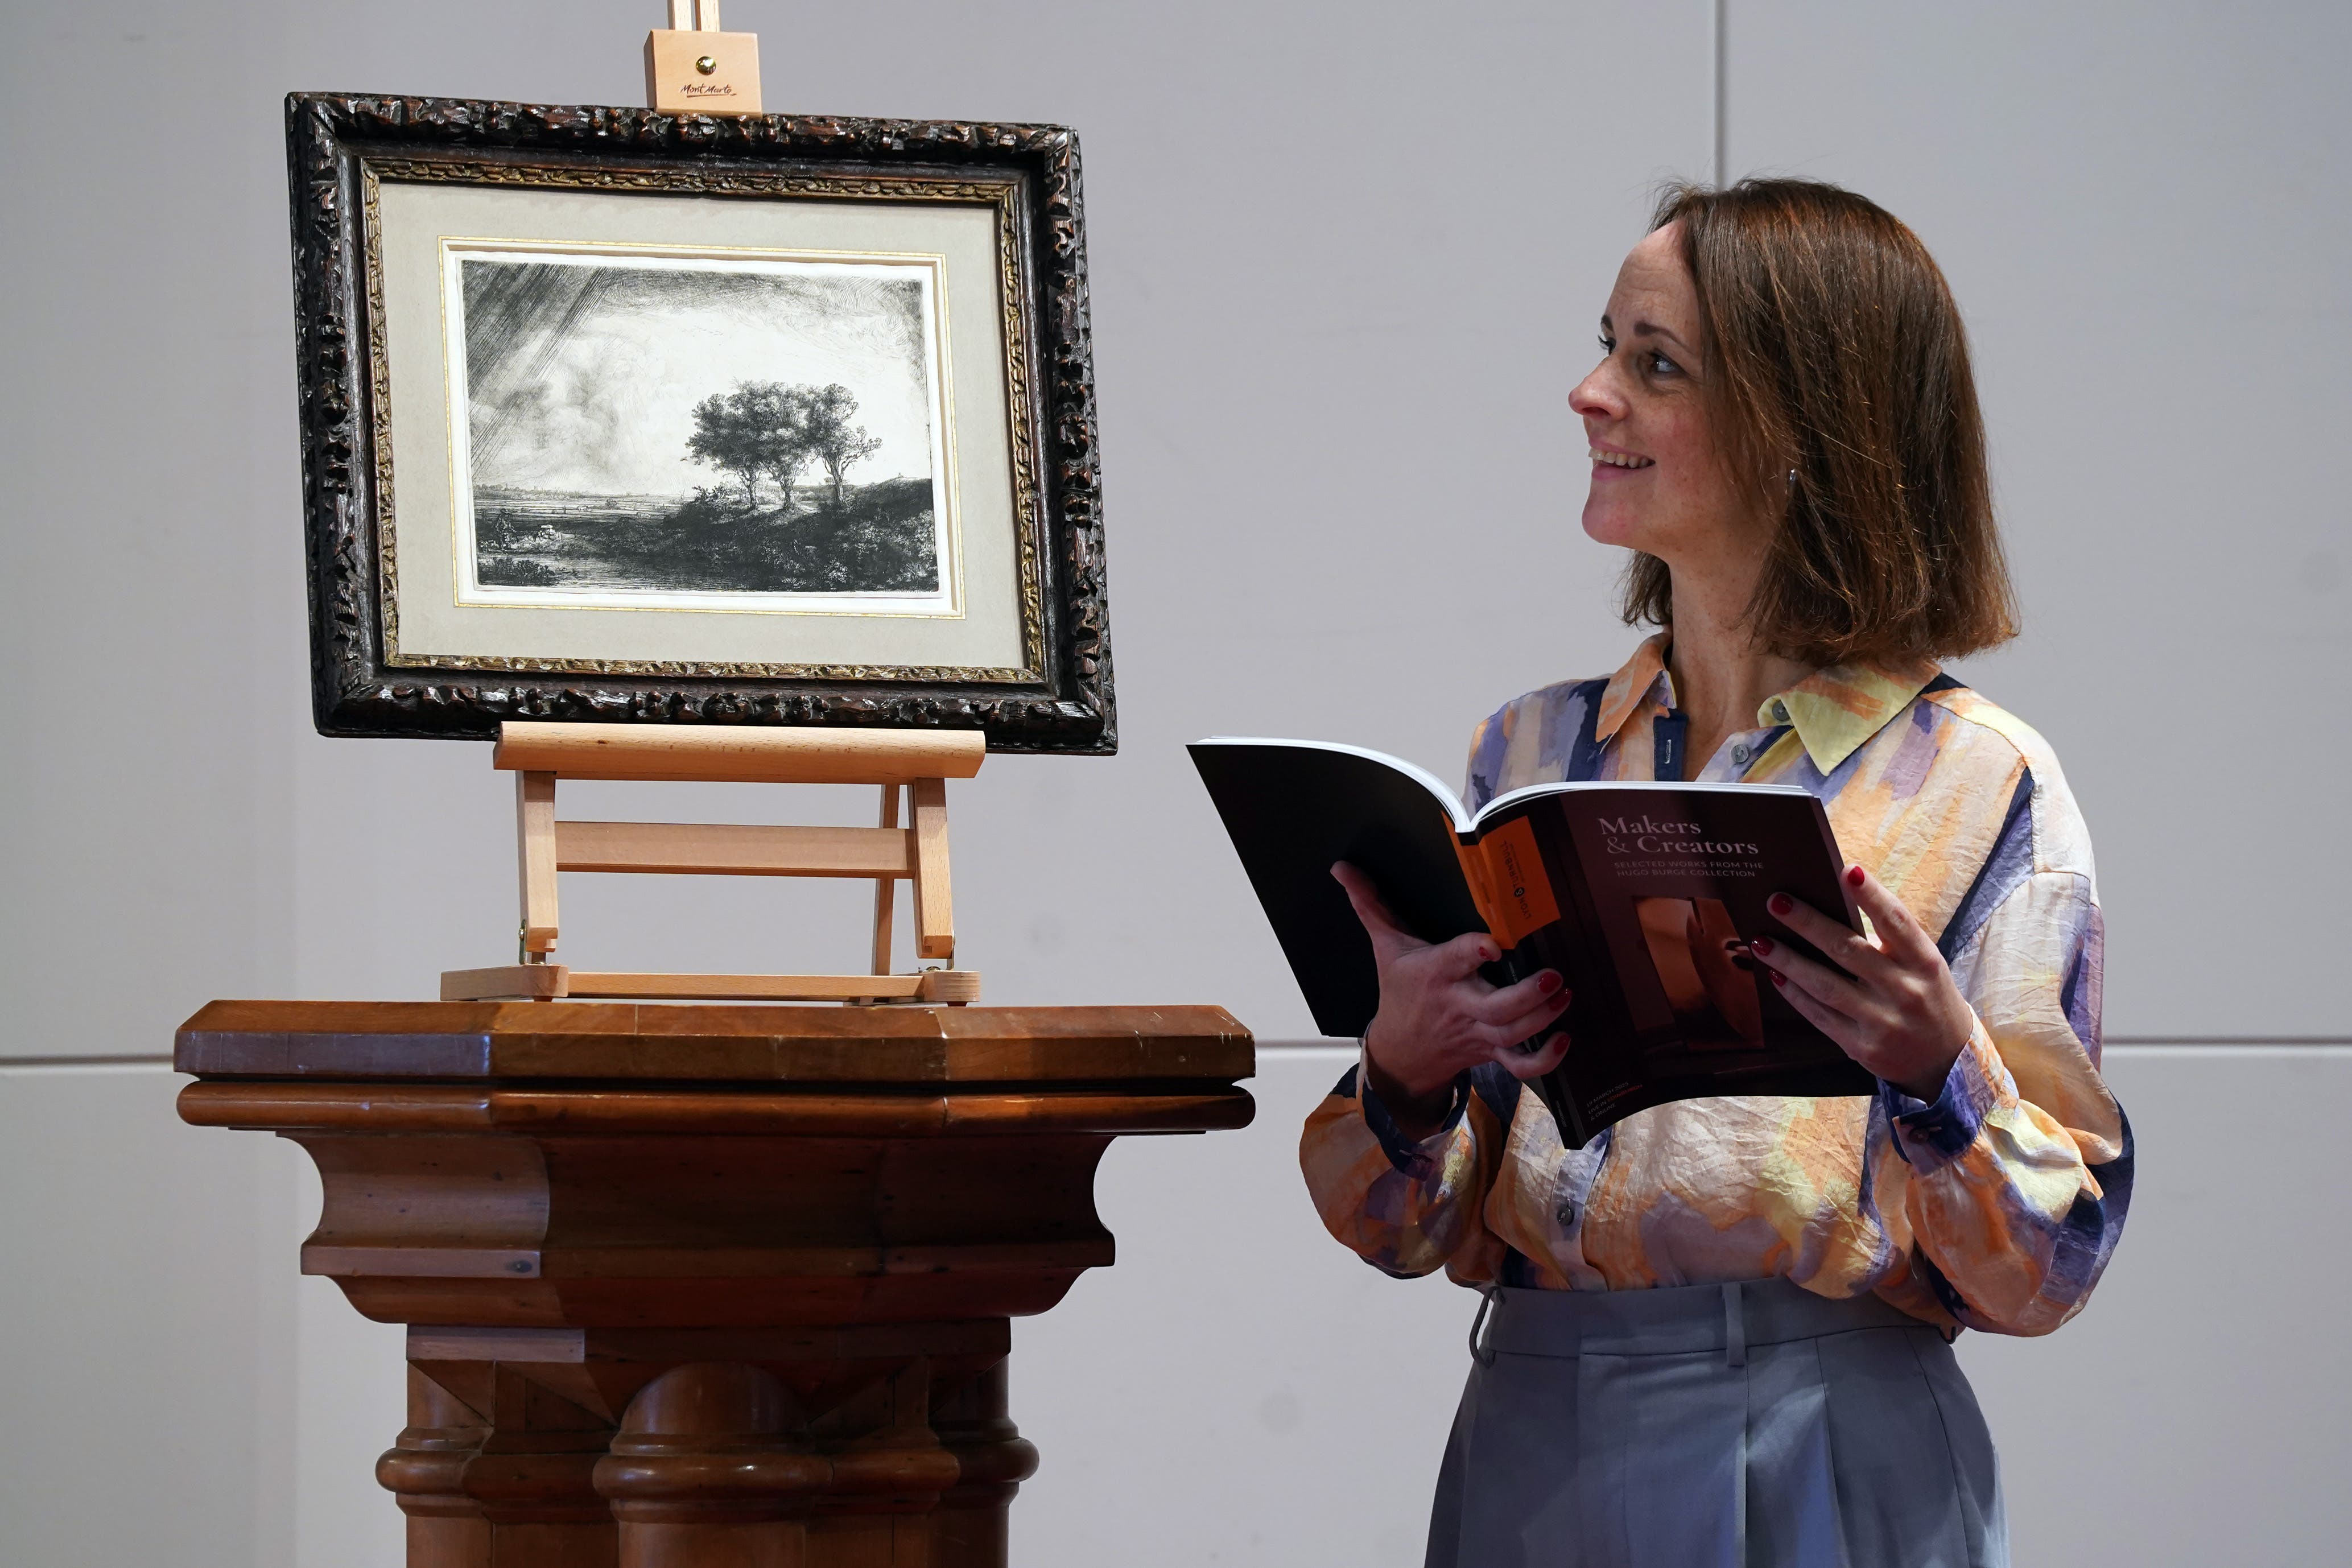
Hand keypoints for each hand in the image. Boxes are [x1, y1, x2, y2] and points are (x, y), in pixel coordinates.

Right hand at [1331, 861, 1573, 1139]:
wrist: (1400, 1054)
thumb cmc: (1400, 992)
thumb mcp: (1385, 947)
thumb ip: (1371, 904)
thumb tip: (1342, 868)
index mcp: (1435, 974)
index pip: (1455, 960)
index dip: (1474, 952)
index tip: (1494, 944)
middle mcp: (1459, 1005)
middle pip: (1496, 1009)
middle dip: (1527, 995)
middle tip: (1553, 976)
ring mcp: (1478, 1032)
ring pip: (1513, 1033)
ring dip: (1543, 1017)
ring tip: (1564, 993)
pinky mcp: (1491, 1052)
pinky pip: (1520, 1065)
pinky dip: (1544, 1059)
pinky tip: (1564, 1038)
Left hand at [1747, 864, 1973, 1100]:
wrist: (1947, 1061)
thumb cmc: (1927, 997)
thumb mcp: (1923, 965)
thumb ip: (1889, 940)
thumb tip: (1834, 905)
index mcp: (1924, 962)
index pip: (1897, 922)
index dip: (1872, 895)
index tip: (1847, 870)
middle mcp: (1905, 990)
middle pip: (1849, 950)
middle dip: (1808, 923)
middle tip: (1777, 901)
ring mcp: (1883, 1021)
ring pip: (1826, 985)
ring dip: (1789, 961)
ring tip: (1762, 940)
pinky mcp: (1862, 1047)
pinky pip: (1820, 1016)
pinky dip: (1795, 994)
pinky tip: (1776, 976)